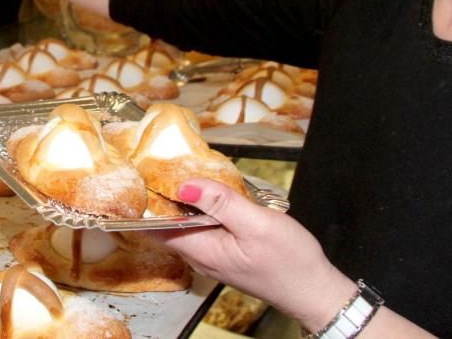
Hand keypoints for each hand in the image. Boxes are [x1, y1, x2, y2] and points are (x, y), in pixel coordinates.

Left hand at [152, 179, 354, 330]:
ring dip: (183, 199)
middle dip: (161, 195)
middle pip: (167, 222)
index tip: (137, 174)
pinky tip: (211, 192)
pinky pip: (202, 226)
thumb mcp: (257, 225)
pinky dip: (202, 208)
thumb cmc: (290, 262)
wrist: (314, 290)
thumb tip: (185, 184)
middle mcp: (200, 255)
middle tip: (159, 162)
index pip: (155, 227)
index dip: (143, 202)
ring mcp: (212, 255)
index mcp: (201, 249)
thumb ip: (221, 204)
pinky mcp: (225, 252)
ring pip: (186, 223)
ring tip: (180, 169)